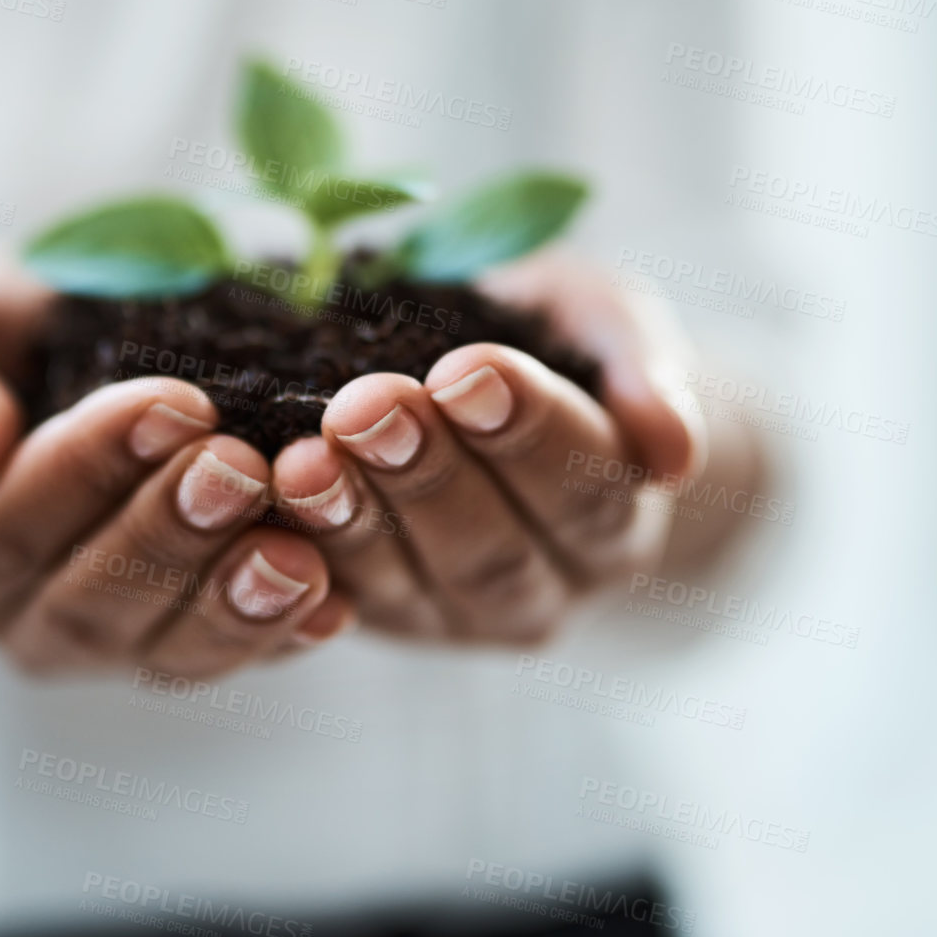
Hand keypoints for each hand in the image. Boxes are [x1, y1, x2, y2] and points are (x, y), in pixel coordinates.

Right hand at [0, 252, 350, 677]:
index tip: (173, 402)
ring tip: (297, 552)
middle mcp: (16, 620)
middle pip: (90, 602)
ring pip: (162, 650)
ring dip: (232, 603)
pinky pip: (226, 659)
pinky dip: (281, 637)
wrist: (20, 393)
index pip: (13, 525)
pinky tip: (336, 605)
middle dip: (171, 536)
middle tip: (242, 467)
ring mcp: (99, 648)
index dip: (92, 468)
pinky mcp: (172, 648)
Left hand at [268, 250, 730, 644]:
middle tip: (368, 407)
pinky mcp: (375, 617)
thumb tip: (672, 454)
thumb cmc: (551, 343)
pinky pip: (335, 599)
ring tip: (306, 457)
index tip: (468, 370)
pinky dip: (296, 555)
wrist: (484, 385)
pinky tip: (264, 501)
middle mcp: (543, 587)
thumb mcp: (602, 320)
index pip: (584, 486)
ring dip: (353, 520)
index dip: (528, 432)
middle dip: (427, 476)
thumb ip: (643, 366)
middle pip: (492, 549)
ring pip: (409, 583)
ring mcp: (453, 616)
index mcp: (613, 520)